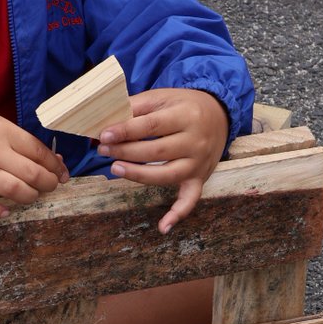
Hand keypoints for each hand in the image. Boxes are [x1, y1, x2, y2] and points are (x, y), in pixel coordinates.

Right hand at [0, 112, 68, 220]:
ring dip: (30, 196)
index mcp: (1, 130)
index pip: (38, 150)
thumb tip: (57, 161)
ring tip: (31, 195)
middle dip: (48, 183)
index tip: (62, 174)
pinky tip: (5, 212)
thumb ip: (22, 143)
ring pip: (14, 188)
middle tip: (50, 187)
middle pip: (31, 171)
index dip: (55, 165)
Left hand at [96, 88, 228, 233]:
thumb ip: (137, 106)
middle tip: (103, 149)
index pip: (151, 126)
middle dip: (125, 151)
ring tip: (115, 169)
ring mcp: (199, 163)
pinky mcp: (200, 178)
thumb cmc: (184, 105)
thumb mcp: (163, 97)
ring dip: (138, 175)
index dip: (126, 131)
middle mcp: (196, 141)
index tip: (104, 135)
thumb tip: (106, 121)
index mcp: (187, 115)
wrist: (219, 114)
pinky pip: (191, 199)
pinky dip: (178, 214)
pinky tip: (163, 227)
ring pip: (167, 175)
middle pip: (156, 151)